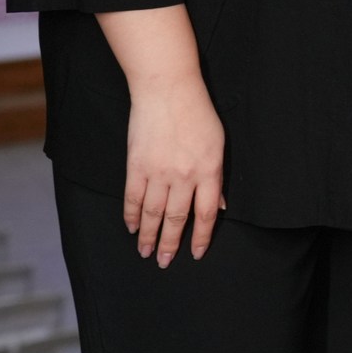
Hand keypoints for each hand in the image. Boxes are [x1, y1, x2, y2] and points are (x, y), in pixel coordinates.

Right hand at [122, 76, 225, 266]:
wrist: (168, 90)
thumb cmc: (199, 114)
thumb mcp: (218, 144)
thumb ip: (217, 177)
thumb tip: (219, 206)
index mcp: (209, 171)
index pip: (206, 214)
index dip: (201, 237)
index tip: (196, 253)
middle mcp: (184, 176)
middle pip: (177, 219)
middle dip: (170, 244)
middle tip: (164, 262)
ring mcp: (158, 172)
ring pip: (152, 213)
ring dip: (148, 236)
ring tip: (145, 252)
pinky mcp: (136, 166)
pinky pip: (132, 198)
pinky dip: (131, 216)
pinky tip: (132, 228)